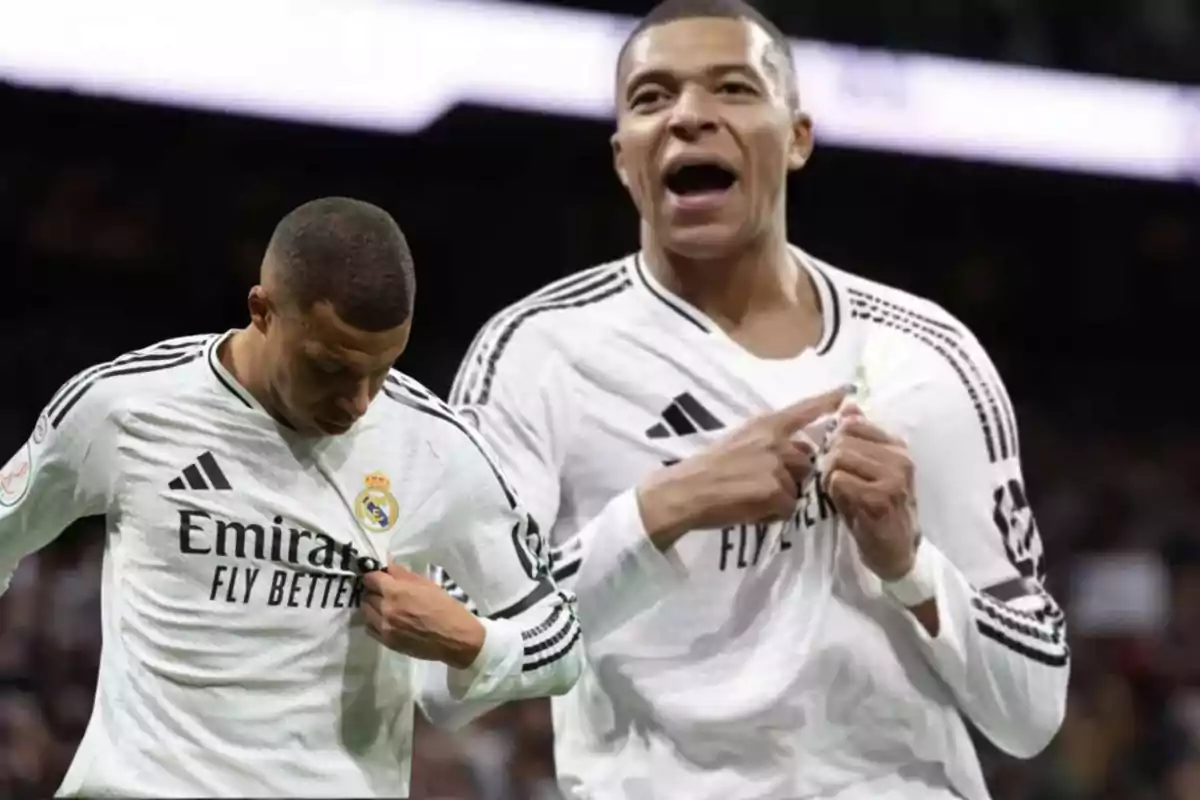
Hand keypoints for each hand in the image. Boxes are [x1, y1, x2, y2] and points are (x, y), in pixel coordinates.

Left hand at [362, 562, 485, 669]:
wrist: (456, 639)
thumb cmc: (446, 608)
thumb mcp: (428, 585)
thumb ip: (404, 574)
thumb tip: (389, 566)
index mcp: (396, 592)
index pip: (371, 578)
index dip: (374, 575)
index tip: (378, 576)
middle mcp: (386, 609)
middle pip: (366, 595)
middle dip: (373, 590)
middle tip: (384, 590)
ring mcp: (384, 627)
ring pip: (365, 611)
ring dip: (372, 605)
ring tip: (383, 605)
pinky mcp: (387, 642)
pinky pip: (369, 628)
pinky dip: (373, 621)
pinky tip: (385, 620)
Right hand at [637, 386, 847, 549]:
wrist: (684, 491)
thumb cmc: (706, 468)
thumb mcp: (738, 441)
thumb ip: (768, 443)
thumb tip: (796, 454)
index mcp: (765, 424)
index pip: (803, 410)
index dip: (827, 402)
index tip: (847, 392)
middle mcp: (775, 440)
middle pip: (806, 460)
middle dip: (793, 474)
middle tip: (762, 484)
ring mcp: (777, 465)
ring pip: (799, 486)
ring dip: (783, 496)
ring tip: (753, 497)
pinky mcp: (775, 491)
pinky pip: (788, 508)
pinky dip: (773, 513)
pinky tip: (751, 509)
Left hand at [821, 403, 919, 580]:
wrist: (895, 550)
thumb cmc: (875, 508)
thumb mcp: (867, 468)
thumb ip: (858, 437)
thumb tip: (847, 404)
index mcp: (897, 446)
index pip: (853, 423)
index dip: (836, 441)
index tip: (840, 462)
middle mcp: (900, 457)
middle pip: (841, 441)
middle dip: (830, 462)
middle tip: (838, 483)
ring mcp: (894, 477)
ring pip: (839, 458)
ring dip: (830, 477)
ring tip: (843, 493)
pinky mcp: (881, 497)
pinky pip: (839, 480)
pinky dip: (834, 492)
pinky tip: (846, 505)